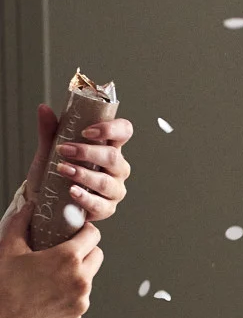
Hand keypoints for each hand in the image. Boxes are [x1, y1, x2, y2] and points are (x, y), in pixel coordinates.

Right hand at [0, 199, 102, 317]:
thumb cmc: (4, 287)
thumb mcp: (9, 248)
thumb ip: (22, 223)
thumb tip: (28, 207)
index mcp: (68, 259)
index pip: (94, 236)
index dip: (85, 231)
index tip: (76, 232)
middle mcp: (80, 279)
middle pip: (97, 255)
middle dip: (85, 250)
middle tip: (65, 251)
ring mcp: (81, 299)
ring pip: (90, 277)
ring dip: (79, 272)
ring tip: (55, 273)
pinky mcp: (77, 314)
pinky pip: (82, 297)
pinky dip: (72, 292)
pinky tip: (52, 291)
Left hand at [25, 103, 132, 225]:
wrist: (44, 200)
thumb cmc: (54, 173)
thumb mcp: (49, 150)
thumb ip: (50, 130)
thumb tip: (44, 109)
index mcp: (109, 147)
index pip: (124, 131)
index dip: (111, 129)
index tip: (87, 131)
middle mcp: (116, 168)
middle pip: (113, 157)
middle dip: (87, 153)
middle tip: (64, 150)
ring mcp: (114, 189)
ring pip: (106, 181)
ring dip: (83, 175)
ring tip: (63, 170)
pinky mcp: (107, 208)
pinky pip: (100, 205)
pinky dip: (85, 198)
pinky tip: (72, 191)